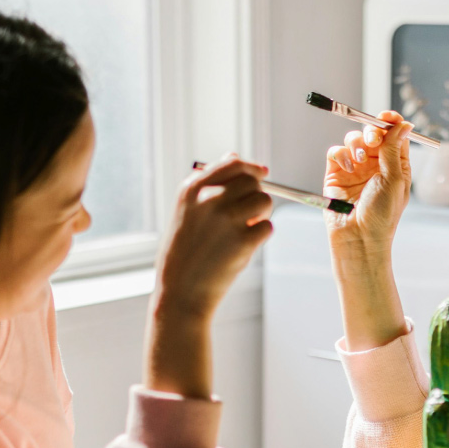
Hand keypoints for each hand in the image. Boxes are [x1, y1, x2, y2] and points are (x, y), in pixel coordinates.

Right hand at [147, 157, 272, 396]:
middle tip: (249, 213)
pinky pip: (268, 228)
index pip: (232, 163)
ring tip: (245, 230)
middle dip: (256, 194)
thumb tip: (235, 155)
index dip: (252, 167)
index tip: (262, 173)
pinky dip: (260, 237)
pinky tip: (243, 247)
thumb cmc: (184, 252)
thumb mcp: (186, 212)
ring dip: (261, 215)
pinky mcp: (243, 241)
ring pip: (264, 202)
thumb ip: (209, 184)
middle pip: (252, 181)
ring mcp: (226, 219)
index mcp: (192, 189)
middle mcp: (209, 199)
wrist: (180, 292)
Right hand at [324, 112, 411, 262]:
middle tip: (373, 139)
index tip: (386, 116)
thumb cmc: (382, 215)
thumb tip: (404, 124)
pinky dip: (341, 154)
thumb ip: (394, 149)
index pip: (394, 135)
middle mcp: (375, 165)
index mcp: (395, 165)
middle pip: (373, 133)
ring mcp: (355, 168)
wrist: (358, 238)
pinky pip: (336, 152)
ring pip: (353, 139)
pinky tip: (348, 167)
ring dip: (356, 143)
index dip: (391, 123)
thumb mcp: (394, 180)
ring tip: (360, 159)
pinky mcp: (336, 173)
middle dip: (372, 131)